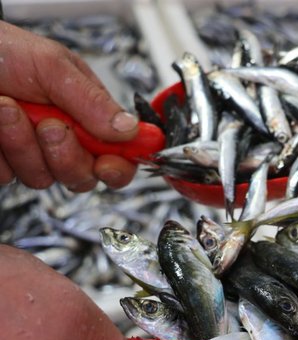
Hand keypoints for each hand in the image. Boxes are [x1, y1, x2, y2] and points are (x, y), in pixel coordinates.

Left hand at [0, 20, 138, 190]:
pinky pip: (8, 176)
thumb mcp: (53, 66)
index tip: (107, 165)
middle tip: (49, 125)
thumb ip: (93, 101)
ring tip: (7, 109)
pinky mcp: (4, 163)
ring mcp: (32, 154)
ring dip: (23, 145)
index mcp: (88, 115)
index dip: (119, 166)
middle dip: (66, 154)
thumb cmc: (2, 50)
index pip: (118, 155)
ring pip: (43, 178)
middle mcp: (64, 139)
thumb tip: (130, 129)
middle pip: (83, 176)